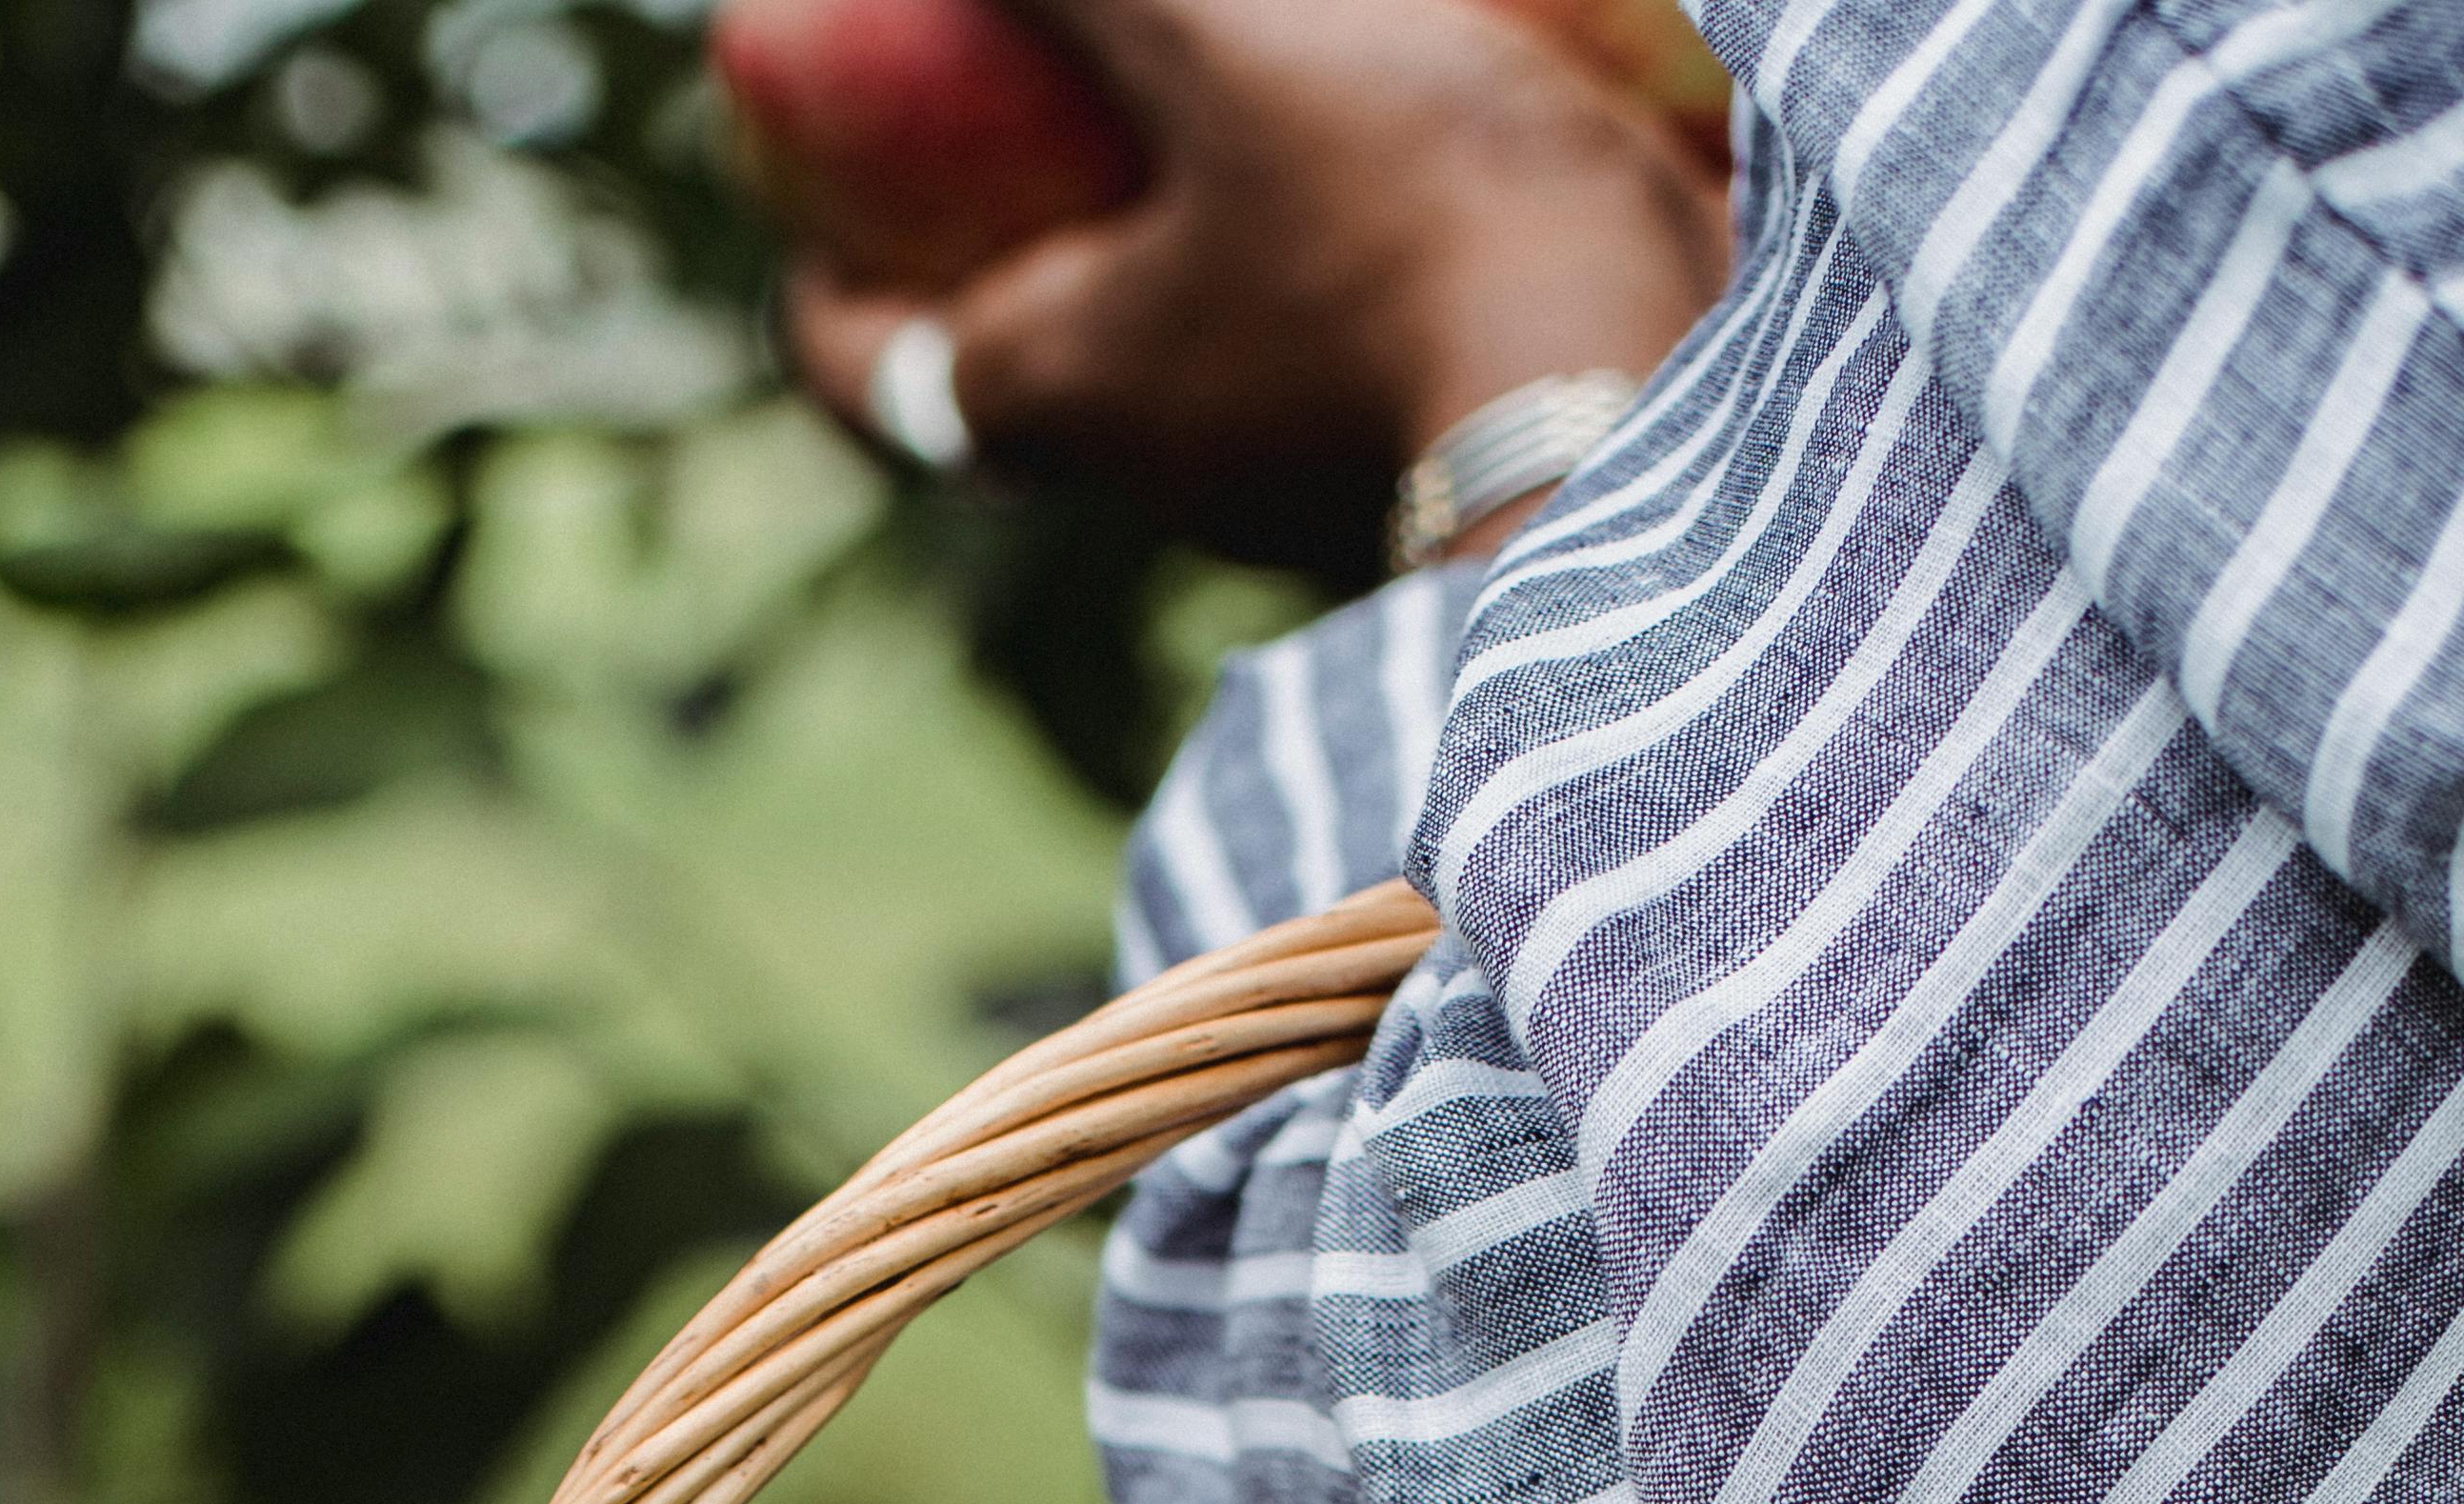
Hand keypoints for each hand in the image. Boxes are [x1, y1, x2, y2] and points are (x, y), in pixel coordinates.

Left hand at [788, 0, 1732, 577]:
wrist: (1652, 414)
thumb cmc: (1409, 235)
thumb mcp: (1224, 48)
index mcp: (1058, 400)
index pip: (866, 375)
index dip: (820, 296)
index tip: (810, 222)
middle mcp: (1152, 482)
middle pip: (1015, 376)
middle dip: (994, 265)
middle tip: (994, 154)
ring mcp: (1286, 494)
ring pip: (1176, 371)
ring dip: (1160, 263)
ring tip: (1188, 125)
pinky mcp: (1418, 469)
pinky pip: (1317, 363)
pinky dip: (1302, 273)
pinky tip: (1359, 155)